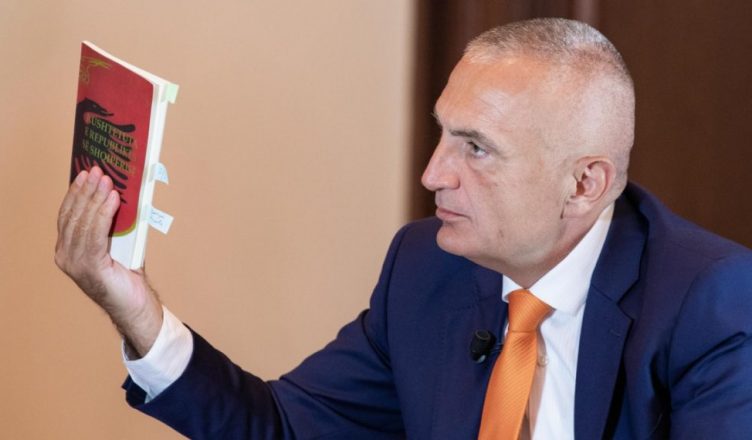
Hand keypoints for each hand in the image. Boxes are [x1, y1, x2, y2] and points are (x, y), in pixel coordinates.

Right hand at [55, 166, 162, 356]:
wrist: (135, 305)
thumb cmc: (127, 274)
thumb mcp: (117, 242)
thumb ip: (112, 223)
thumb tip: (119, 192)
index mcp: (68, 249)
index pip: (68, 214)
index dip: (76, 192)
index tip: (85, 172)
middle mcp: (66, 256)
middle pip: (73, 215)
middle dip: (86, 190)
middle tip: (98, 170)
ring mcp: (75, 263)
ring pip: (83, 222)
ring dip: (95, 198)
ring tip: (106, 180)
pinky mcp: (90, 268)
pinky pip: (95, 234)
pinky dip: (104, 213)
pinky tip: (113, 199)